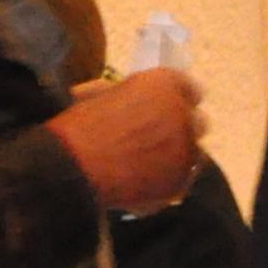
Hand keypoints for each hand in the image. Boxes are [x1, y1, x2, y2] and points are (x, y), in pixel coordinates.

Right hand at [45, 67, 207, 213]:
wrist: (71, 167)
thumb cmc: (76, 125)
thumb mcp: (99, 93)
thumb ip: (129, 92)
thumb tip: (134, 97)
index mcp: (163, 84)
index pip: (189, 88)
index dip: (176, 100)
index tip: (165, 109)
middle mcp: (183, 113)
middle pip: (197, 121)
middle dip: (181, 128)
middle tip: (157, 139)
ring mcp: (186, 149)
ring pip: (193, 151)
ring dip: (177, 155)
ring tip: (150, 165)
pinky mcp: (181, 180)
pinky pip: (184, 178)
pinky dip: (170, 180)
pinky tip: (148, 183)